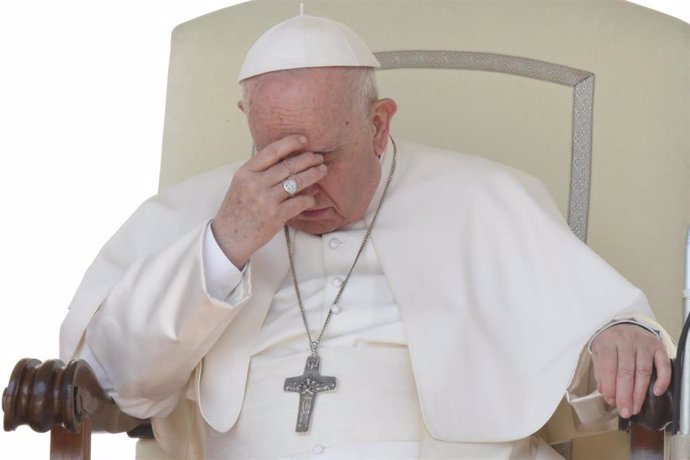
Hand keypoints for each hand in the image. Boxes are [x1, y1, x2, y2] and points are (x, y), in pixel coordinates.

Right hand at [211, 135, 326, 267]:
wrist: (228, 238)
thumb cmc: (236, 211)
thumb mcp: (241, 185)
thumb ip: (259, 171)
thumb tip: (285, 160)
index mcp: (246, 172)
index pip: (272, 151)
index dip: (290, 143)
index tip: (304, 140)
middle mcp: (256, 183)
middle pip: (288, 165)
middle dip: (308, 159)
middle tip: (318, 157)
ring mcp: (266, 200)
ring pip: (297, 182)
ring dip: (313, 175)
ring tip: (322, 171)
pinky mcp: (276, 216)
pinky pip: (299, 202)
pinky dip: (309, 198)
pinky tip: (313, 196)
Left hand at [590, 323, 670, 417]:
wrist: (626, 323)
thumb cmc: (611, 341)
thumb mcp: (599, 352)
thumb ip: (600, 371)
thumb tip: (603, 392)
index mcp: (608, 342)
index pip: (609, 367)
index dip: (610, 386)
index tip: (610, 401)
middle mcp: (626, 341)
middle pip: (626, 372)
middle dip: (625, 395)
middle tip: (625, 411)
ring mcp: (644, 343)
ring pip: (643, 371)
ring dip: (640, 393)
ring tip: (635, 408)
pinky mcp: (658, 346)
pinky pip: (663, 365)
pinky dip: (662, 380)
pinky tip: (656, 393)